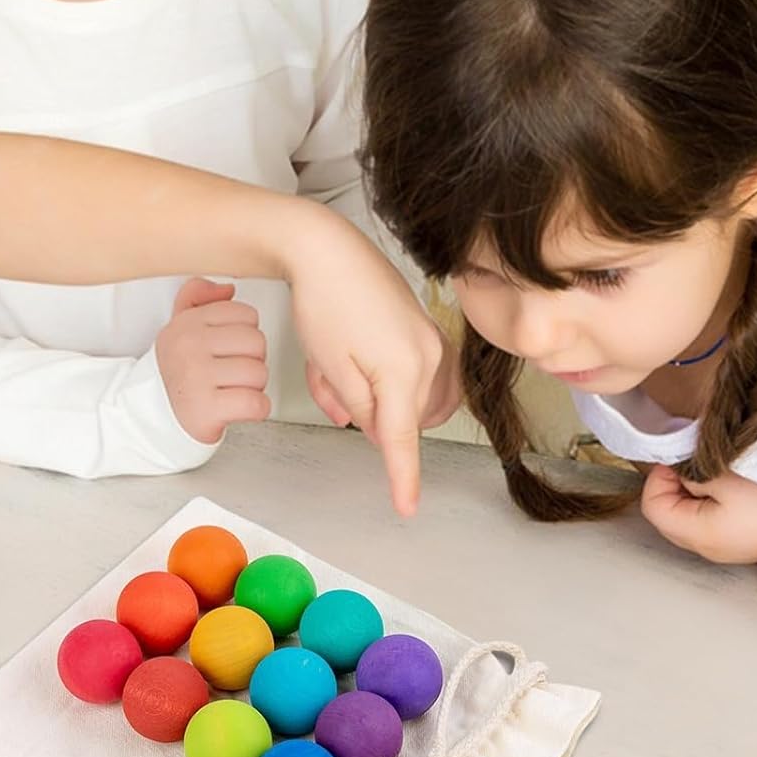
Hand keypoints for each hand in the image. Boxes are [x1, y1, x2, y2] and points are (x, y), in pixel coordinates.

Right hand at [155, 278, 269, 444]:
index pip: (246, 314)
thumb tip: (227, 289)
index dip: (245, 334)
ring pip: (259, 373)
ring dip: (253, 387)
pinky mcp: (205, 410)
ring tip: (231, 390)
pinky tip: (237, 407)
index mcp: (186, 323)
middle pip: (257, 342)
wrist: (152, 416)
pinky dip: (255, 409)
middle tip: (231, 372)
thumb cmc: (178, 371)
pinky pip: (256, 404)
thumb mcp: (180, 326)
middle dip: (252, 360)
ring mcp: (196, 378)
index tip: (228, 348)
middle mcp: (188, 347)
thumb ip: (198, 297)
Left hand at [283, 212, 445, 516]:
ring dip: (374, 396)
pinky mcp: (426, 328)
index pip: (402, 438)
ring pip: (409, 397)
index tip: (407, 508)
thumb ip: (359, 408)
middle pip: (402, 416)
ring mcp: (432, 340)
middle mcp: (430, 356)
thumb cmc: (324, 302)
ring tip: (335, 370)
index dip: (403, 477)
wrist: (328, 248)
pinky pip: (412, 373)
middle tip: (329, 384)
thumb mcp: (332, 368)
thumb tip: (376, 429)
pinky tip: (355, 360)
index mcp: (405, 371)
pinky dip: (384, 378)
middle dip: (364, 412)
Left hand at [639, 465, 756, 565]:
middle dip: (671, 485)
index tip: (679, 458)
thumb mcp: (725, 475)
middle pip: (665, 514)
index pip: (652, 506)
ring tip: (713, 473)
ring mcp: (725, 548)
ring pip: (685, 517)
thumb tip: (674, 468)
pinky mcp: (740, 541)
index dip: (659, 477)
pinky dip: (708, 500)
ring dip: (690, 492)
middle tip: (692, 463)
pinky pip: (706, 520)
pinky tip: (728, 485)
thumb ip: (689, 470)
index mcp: (699, 534)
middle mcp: (708, 549)